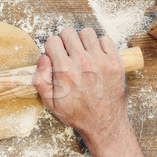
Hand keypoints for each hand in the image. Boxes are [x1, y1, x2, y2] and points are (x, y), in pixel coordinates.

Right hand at [33, 27, 129, 147]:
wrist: (104, 124)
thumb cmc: (77, 114)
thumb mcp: (50, 103)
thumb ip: (40, 79)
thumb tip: (43, 58)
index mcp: (65, 70)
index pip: (52, 41)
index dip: (52, 49)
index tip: (56, 57)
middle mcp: (82, 62)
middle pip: (68, 32)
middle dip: (65, 42)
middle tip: (68, 55)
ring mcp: (101, 61)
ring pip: (86, 33)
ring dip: (82, 41)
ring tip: (83, 54)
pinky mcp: (115, 62)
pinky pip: (105, 40)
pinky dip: (100, 46)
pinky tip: (96, 58)